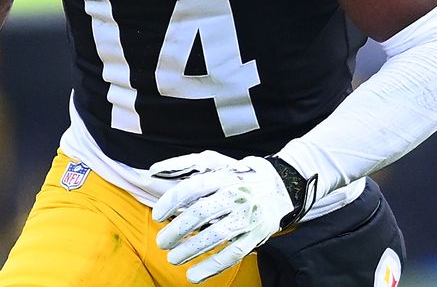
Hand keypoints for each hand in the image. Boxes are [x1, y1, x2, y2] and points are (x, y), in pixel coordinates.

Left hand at [150, 151, 294, 283]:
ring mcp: (248, 216)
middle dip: (177, 231)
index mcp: (224, 175)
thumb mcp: (215, 161)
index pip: (193, 188)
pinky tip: (194, 275)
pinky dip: (211, 267)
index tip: (157, 216)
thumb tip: (154, 170)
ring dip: (190, 250)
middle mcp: (237, 194)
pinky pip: (233, 254)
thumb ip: (184, 164)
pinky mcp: (257, 235)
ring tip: (173, 258)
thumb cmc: (238, 174)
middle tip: (161, 242)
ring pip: (216, 236)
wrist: (282, 185)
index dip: (172, 202)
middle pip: (201, 213)